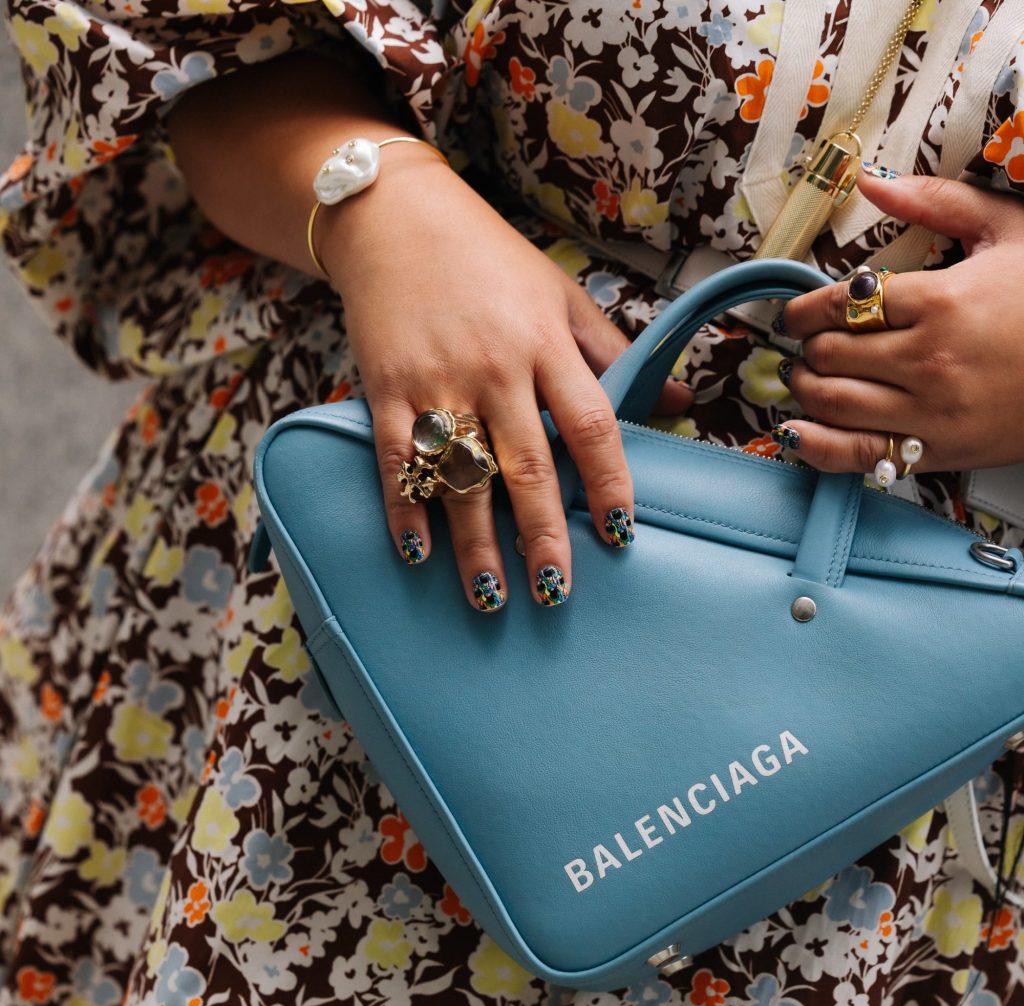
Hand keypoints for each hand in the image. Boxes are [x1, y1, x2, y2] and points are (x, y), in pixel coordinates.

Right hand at [318, 147, 692, 610]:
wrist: (394, 217)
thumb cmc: (488, 259)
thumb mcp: (560, 293)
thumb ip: (612, 351)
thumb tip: (674, 404)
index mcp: (546, 343)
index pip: (591, 427)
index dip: (610, 485)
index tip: (621, 535)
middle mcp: (495, 367)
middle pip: (527, 467)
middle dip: (544, 536)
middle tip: (556, 593)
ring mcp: (437, 380)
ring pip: (462, 476)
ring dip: (476, 544)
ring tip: (491, 599)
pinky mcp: (385, 387)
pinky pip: (394, 458)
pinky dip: (404, 508)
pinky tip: (417, 553)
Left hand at [772, 169, 1023, 478]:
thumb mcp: (1010, 231)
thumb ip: (936, 202)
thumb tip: (870, 184)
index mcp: (941, 301)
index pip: (839, 305)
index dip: (804, 310)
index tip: (799, 313)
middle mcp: (929, 360)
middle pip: (828, 356)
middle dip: (807, 349)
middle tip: (810, 345)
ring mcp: (932, 412)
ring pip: (831, 403)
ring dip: (805, 390)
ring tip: (812, 377)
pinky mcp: (938, 452)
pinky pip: (855, 456)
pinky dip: (815, 445)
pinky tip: (797, 430)